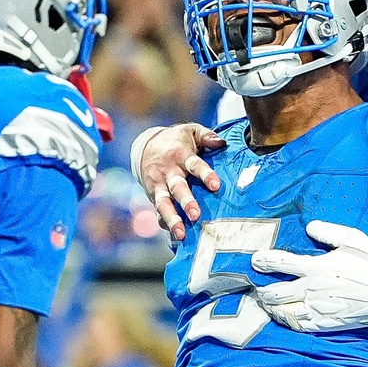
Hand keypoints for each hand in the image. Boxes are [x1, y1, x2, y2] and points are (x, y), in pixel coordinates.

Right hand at [138, 124, 223, 241]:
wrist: (145, 145)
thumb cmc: (175, 140)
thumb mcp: (190, 131)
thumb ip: (206, 136)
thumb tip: (222, 142)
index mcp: (180, 155)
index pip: (194, 165)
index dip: (205, 174)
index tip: (215, 185)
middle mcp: (168, 171)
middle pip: (177, 188)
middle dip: (186, 202)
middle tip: (196, 215)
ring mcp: (158, 185)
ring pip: (163, 203)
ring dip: (172, 219)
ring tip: (180, 233)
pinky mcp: (153, 195)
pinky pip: (158, 211)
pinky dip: (164, 223)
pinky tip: (173, 235)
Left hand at [253, 221, 367, 336]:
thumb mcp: (354, 239)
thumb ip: (328, 232)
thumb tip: (309, 226)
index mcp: (317, 267)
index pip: (281, 263)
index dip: (264, 261)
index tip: (255, 260)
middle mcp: (312, 289)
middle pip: (274, 293)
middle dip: (262, 290)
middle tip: (259, 287)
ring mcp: (316, 309)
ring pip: (282, 312)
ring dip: (272, 307)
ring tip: (269, 303)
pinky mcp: (323, 324)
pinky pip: (296, 325)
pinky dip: (286, 320)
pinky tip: (285, 316)